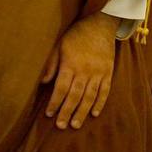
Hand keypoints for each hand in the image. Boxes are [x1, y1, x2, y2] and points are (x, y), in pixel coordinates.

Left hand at [40, 11, 118, 129]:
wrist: (100, 25)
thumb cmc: (76, 35)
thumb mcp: (59, 45)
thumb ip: (52, 64)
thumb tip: (43, 82)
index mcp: (70, 64)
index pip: (61, 88)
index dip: (54, 102)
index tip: (49, 114)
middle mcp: (85, 70)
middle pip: (74, 96)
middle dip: (67, 112)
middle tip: (61, 126)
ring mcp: (98, 73)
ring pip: (90, 97)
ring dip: (82, 112)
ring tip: (75, 125)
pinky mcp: (108, 73)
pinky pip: (104, 91)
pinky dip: (100, 103)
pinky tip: (94, 114)